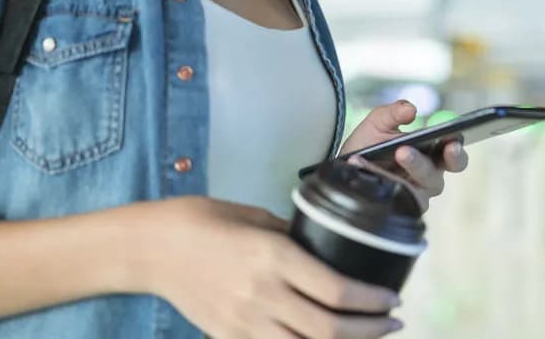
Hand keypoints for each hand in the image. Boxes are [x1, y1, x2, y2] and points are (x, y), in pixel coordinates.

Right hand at [142, 196, 402, 338]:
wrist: (152, 248)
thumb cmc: (204, 221)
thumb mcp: (257, 217)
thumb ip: (294, 238)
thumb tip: (329, 249)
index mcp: (273, 257)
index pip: (335, 290)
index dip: (371, 302)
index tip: (391, 298)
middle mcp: (262, 295)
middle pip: (328, 328)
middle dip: (369, 330)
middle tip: (393, 322)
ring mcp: (244, 323)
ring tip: (369, 338)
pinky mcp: (229, 337)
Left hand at [339, 100, 469, 211]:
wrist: (344, 169)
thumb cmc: (367, 146)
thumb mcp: (378, 123)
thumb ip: (394, 112)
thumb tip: (411, 109)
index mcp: (431, 156)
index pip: (453, 156)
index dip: (456, 150)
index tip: (452, 137)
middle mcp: (426, 178)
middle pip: (438, 176)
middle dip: (429, 163)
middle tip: (408, 150)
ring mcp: (412, 196)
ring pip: (419, 188)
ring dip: (410, 167)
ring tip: (397, 151)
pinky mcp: (397, 209)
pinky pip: (395, 198)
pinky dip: (380, 179)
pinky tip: (363, 165)